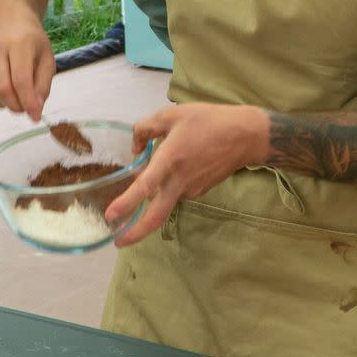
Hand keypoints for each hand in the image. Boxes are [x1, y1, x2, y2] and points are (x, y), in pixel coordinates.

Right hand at [0, 19, 55, 119]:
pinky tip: (7, 91)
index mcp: (18, 44)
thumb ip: (43, 85)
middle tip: (28, 108)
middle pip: (1, 89)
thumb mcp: (47, 60)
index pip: (20, 80)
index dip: (28, 102)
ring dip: (5, 105)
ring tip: (17, 97)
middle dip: (16, 106)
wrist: (9, 24)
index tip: (36, 117)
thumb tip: (35, 110)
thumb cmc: (33, 44)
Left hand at [107, 103, 269, 245]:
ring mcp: (191, 190)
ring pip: (165, 198)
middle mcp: (179, 181)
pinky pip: (176, 190)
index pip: (145, 187)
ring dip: (154, 194)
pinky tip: (178, 165)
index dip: (126, 203)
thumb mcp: (172, 114)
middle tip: (119, 242)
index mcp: (170, 160)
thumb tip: (134, 148)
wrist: (246, 136)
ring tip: (160, 167)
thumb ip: (145, 128)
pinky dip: (169, 185)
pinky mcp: (199, 191)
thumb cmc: (209, 121)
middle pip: (156, 217)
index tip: (110, 216)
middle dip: (136, 233)